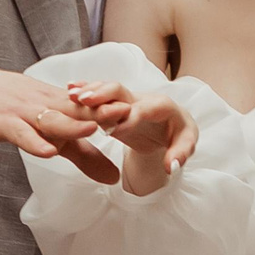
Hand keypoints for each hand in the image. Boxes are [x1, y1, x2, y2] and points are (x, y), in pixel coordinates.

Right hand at [0, 70, 117, 184]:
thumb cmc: (22, 111)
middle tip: (127, 112)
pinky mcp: (4, 123)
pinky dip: (33, 141)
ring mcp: (26, 114)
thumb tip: (115, 179)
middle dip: (101, 111)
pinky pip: (21, 133)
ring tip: (92, 128)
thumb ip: (85, 157)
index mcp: (64, 108)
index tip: (141, 113)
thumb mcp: (55, 135)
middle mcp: (48, 107)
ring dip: (71, 123)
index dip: (114, 110)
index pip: (92, 108)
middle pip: (77, 110)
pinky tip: (46, 150)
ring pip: (52, 119)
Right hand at [67, 80, 196, 196]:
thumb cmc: (178, 134)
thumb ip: (180, 154)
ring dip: (89, 91)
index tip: (115, 130)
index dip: (130, 117)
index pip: (145, 109)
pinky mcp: (116, 103)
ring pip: (106, 91)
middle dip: (104, 94)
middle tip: (85, 101)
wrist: (172, 125)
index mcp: (162, 106)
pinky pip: (99, 96)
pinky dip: (86, 91)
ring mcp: (127, 99)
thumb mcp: (184, 144)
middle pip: (122, 91)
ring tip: (71, 95)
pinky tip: (70, 89)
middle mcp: (142, 98)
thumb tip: (171, 165)